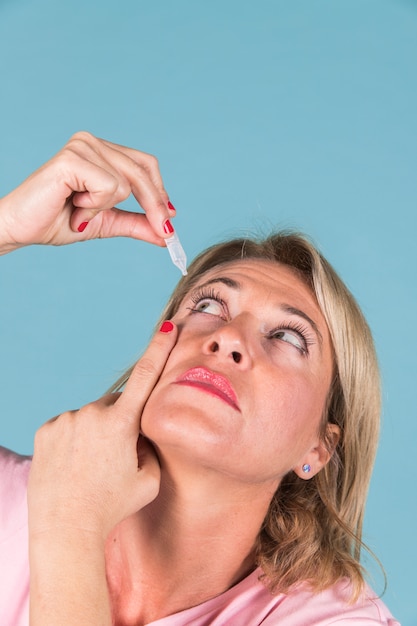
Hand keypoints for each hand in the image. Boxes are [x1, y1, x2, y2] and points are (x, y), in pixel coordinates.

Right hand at [0, 131, 174, 254]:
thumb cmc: (57, 221)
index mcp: (101, 150)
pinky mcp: (72, 158)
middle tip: (164, 232)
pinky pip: (109, 187)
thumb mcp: (107, 223)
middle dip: (155, 207)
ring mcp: (82, 146)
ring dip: (104, 209)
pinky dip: (94, 206)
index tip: (169, 221)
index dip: (160, 193)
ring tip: (79, 211)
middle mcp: (92, 142)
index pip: (145, 165)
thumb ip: (137, 224)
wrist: (22, 229)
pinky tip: (73, 205)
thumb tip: (168, 233)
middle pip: (143, 172)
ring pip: (125, 184)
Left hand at [28, 320, 177, 540]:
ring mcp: (66, 420)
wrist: (65, 530)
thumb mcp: (148, 480)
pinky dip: (75, 438)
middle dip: (121, 421)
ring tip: (91, 467)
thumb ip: (151, 448)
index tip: (168, 326)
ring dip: (96, 432)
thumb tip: (142, 433)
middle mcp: (92, 414)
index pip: (146, 377)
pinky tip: (74, 464)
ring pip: (91, 416)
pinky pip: (70, 425)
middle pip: (116, 405)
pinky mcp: (47, 429)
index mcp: (121, 423)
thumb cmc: (112, 508)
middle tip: (116, 457)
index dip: (159, 349)